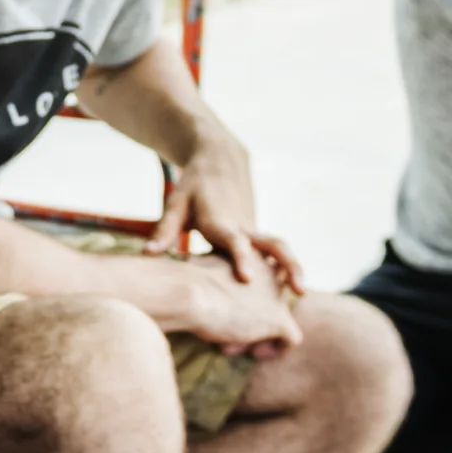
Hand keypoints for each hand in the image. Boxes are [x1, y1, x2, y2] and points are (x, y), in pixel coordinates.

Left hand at [147, 128, 306, 292]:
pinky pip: (274, 252)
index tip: (249, 279)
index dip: (242, 259)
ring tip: (303, 292)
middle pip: (272, 244)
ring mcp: (253, 231)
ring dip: (293, 267)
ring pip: (279, 248)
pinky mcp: (257, 235)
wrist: (221, 160)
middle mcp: (242, 227)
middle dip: (288, 265)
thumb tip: (148, 254)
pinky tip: (290, 290)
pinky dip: (285, 268)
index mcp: (221, 221)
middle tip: (300, 290)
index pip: (235, 242)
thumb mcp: (176, 202)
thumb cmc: (193, 185)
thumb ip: (165, 230)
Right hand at [178, 253, 299, 355]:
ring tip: (232, 345)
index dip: (245, 301)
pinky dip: (276, 350)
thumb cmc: (182, 284)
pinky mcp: (279, 318)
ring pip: (279, 322)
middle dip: (251, 321)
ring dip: (258, 336)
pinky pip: (291, 339)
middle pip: (270, 303)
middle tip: (226, 334)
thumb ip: (213, 285)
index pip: (258, 283)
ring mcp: (277, 295)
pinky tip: (254, 353)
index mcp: (250, 257)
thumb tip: (205, 301)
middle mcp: (269, 273)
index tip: (224, 311)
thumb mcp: (200, 277)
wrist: (187, 291)